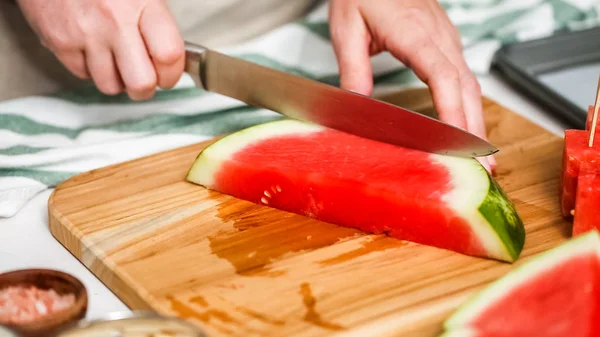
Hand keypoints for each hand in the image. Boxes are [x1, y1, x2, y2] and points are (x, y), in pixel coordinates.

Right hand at [16, 0, 184, 100]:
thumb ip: (160, 25)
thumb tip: (175, 61)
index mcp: (144, 5)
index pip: (169, 56)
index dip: (172, 75)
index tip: (168, 76)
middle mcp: (115, 22)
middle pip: (140, 84)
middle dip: (144, 89)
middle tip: (143, 79)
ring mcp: (86, 34)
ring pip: (110, 86)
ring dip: (116, 79)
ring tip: (114, 58)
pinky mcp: (59, 42)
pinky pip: (83, 75)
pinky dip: (90, 68)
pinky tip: (91, 48)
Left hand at [328, 0, 494, 171]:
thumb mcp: (346, 28)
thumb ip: (353, 68)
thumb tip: (357, 107)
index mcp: (414, 33)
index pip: (443, 76)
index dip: (453, 112)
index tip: (457, 144)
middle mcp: (439, 37)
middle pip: (466, 87)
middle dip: (475, 129)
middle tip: (482, 167)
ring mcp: (447, 39)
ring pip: (470, 85)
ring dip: (476, 121)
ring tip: (479, 157)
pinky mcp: (446, 42)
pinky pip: (464, 78)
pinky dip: (469, 106)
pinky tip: (466, 126)